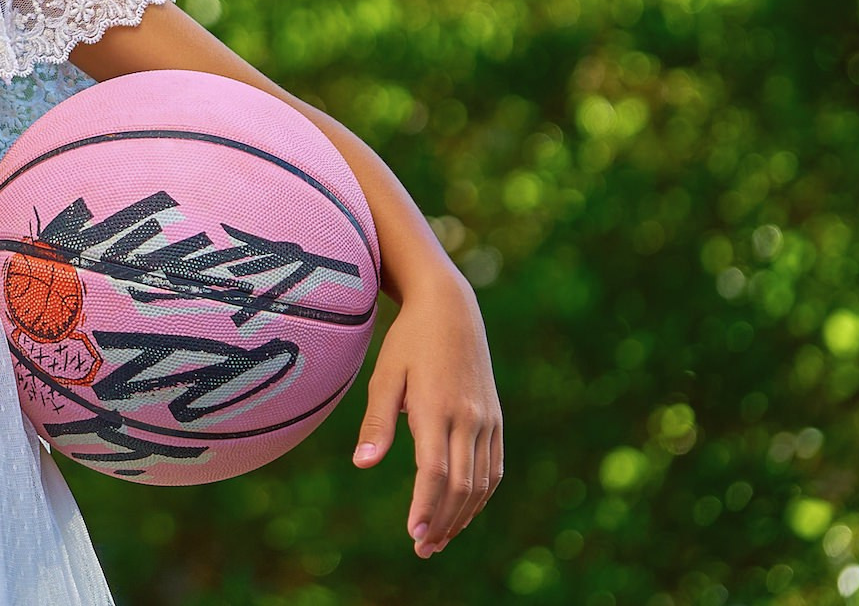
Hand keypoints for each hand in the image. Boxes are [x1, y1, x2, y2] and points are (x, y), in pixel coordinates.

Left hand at [352, 275, 502, 557]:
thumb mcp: (385, 375)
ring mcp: (486, 419)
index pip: (434, 472)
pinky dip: (480, 496)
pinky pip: (493, 468)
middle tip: (422, 549)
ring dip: (461, 516)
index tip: (413, 534)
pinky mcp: (495, 419)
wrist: (451, 309)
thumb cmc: (408, 342)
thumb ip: (377, 421)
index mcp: (437, 408)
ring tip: (438, 540)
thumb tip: (363, 464)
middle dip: (442, 522)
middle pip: (461, 486)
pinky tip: (462, 512)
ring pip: (481, 483)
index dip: (425, 507)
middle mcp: (468, 418)